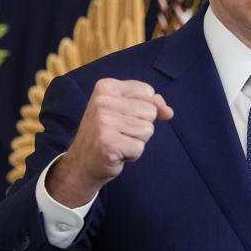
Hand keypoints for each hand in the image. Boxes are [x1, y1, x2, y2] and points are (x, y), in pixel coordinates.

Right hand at [46, 78, 173, 206]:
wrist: (82, 164)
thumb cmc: (108, 134)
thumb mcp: (126, 111)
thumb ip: (151, 104)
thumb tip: (168, 112)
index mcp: (106, 87)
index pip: (148, 91)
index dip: (143, 109)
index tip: (121, 117)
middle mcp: (102, 101)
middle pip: (150, 111)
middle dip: (140, 126)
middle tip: (119, 132)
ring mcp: (103, 122)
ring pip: (148, 129)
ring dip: (137, 141)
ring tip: (118, 142)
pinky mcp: (107, 143)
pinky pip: (140, 147)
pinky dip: (132, 154)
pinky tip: (116, 153)